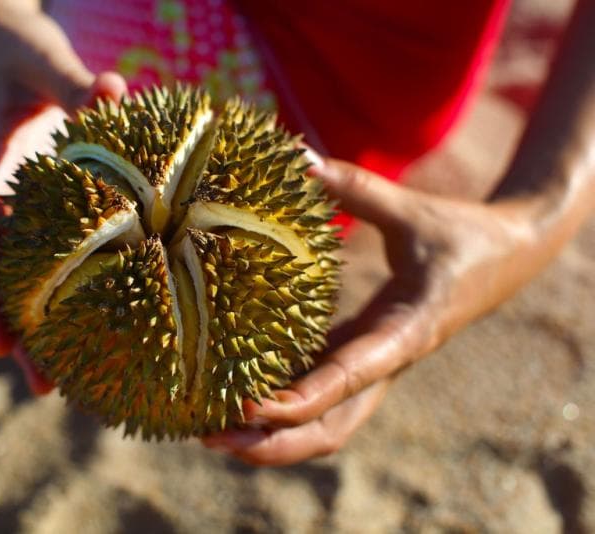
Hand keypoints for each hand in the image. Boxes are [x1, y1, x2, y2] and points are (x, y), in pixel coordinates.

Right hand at [0, 0, 126, 392]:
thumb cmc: (13, 46)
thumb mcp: (38, 58)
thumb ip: (72, 80)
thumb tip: (117, 92)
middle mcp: (1, 199)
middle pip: (6, 276)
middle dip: (21, 331)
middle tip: (44, 389)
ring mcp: (24, 203)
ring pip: (32, 270)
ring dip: (48, 322)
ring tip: (71, 378)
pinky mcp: (48, 198)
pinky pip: (58, 245)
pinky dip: (73, 282)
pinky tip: (103, 317)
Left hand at [203, 154, 543, 464]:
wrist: (510, 256)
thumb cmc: (462, 234)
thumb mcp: (412, 211)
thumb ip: (357, 188)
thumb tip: (297, 155)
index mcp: (405, 332)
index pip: (348, 377)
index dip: (300, 399)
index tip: (250, 407)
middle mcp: (387, 362)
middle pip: (331, 428)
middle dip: (273, 443)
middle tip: (210, 439)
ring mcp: (375, 367)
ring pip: (326, 425)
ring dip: (273, 438)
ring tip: (211, 433)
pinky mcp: (366, 358)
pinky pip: (323, 397)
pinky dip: (283, 408)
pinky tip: (239, 398)